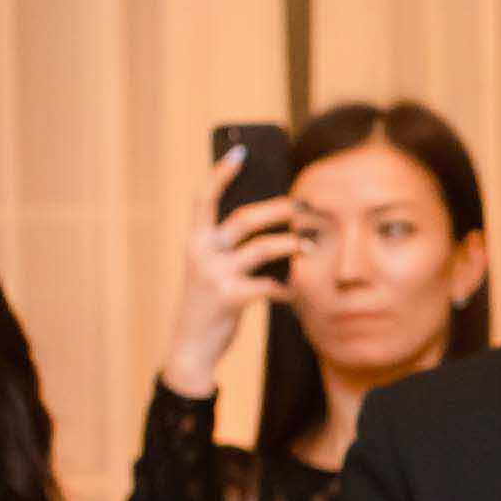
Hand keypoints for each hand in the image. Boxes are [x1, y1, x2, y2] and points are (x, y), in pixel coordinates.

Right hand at [159, 149, 300, 394]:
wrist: (191, 347)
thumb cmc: (208, 304)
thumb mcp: (210, 271)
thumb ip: (230, 250)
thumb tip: (274, 227)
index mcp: (194, 241)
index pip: (204, 198)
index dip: (221, 174)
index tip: (241, 153)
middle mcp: (202, 253)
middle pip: (243, 218)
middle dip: (277, 209)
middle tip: (302, 206)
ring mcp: (215, 275)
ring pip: (261, 247)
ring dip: (290, 243)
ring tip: (309, 244)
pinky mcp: (230, 298)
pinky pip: (269, 285)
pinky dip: (285, 288)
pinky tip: (294, 292)